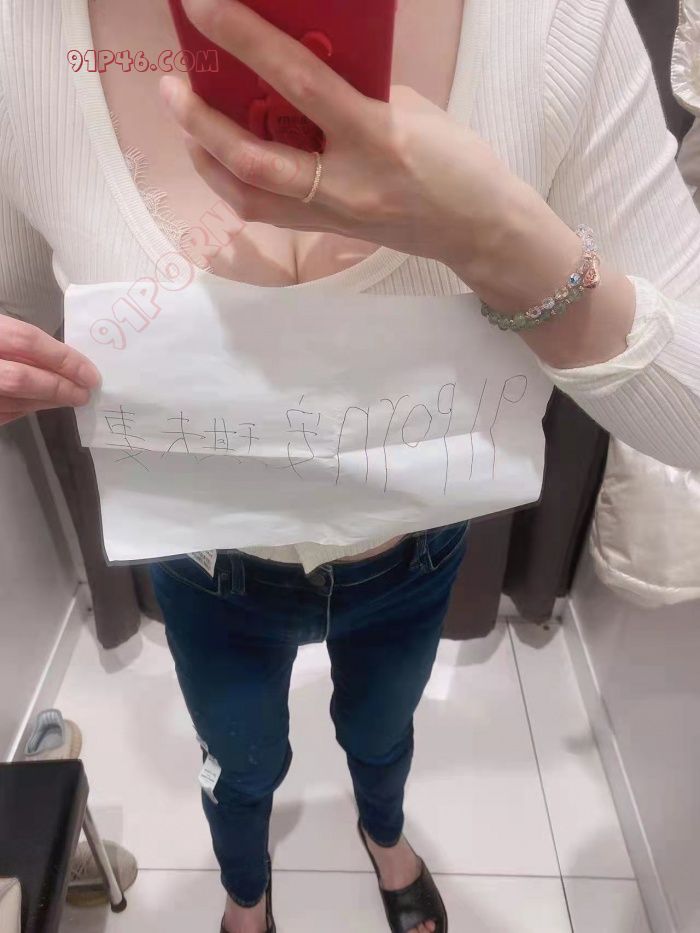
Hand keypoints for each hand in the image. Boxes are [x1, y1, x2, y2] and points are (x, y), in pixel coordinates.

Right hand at [0, 316, 100, 426]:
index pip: (28, 342)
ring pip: (15, 402)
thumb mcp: (1, 328)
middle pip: (22, 379)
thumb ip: (24, 341)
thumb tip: (67, 359)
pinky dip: (27, 408)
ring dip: (48, 401)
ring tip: (70, 398)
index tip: (90, 374)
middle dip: (59, 388)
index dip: (64, 359)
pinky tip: (43, 402)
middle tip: (84, 395)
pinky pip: (5, 413)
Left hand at [159, 0, 557, 291]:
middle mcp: (347, 184)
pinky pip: (268, 212)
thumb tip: (302, 75)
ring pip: (251, 198)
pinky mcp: (329, 233)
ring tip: (186, 125)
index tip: (203, 6)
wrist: (478, 230)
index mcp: (376, 137)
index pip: (300, 82)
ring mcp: (334, 216)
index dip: (246, 41)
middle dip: (202, 124)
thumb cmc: (458, 161)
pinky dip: (236, 184)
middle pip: (255, 160)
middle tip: (170, 86)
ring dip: (209, 161)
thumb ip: (356, 93)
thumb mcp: (412, 111)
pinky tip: (223, 159)